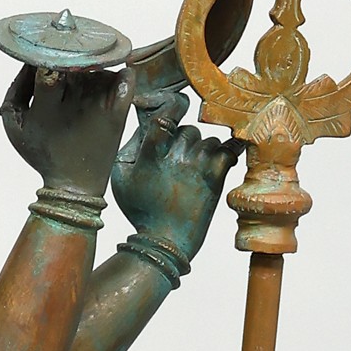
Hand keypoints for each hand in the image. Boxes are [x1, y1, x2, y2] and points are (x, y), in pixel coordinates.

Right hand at [0, 64, 134, 198]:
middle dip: (70, 55)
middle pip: (75, 61)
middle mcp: (75, 102)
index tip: (47, 50)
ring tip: (83, 74)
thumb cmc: (42, 150)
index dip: (48, 53)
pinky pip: (127, 76)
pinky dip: (122, 70)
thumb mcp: (14, 125)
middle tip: (67, 56)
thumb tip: (29, 58)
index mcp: (46, 108)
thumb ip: (15, 90)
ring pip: (97, 64)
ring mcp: (100, 104)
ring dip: (91, 63)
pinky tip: (112, 74)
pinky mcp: (119, 110)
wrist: (74, 183)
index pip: (49, 66)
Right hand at [112, 98, 239, 262]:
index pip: (164, 119)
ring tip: (192, 168)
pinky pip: (230, 148)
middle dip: (182, 140)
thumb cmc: (141, 208)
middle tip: (176, 158)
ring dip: (201, 150)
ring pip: (207, 139)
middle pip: (187, 129)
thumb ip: (130, 146)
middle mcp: (176, 158)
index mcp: (150, 157)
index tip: (169, 114)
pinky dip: (228, 150)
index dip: (168, 110)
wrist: (166, 240)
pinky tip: (222, 156)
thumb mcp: (121, 178)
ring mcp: (199, 166)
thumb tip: (146, 120)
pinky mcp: (217, 176)